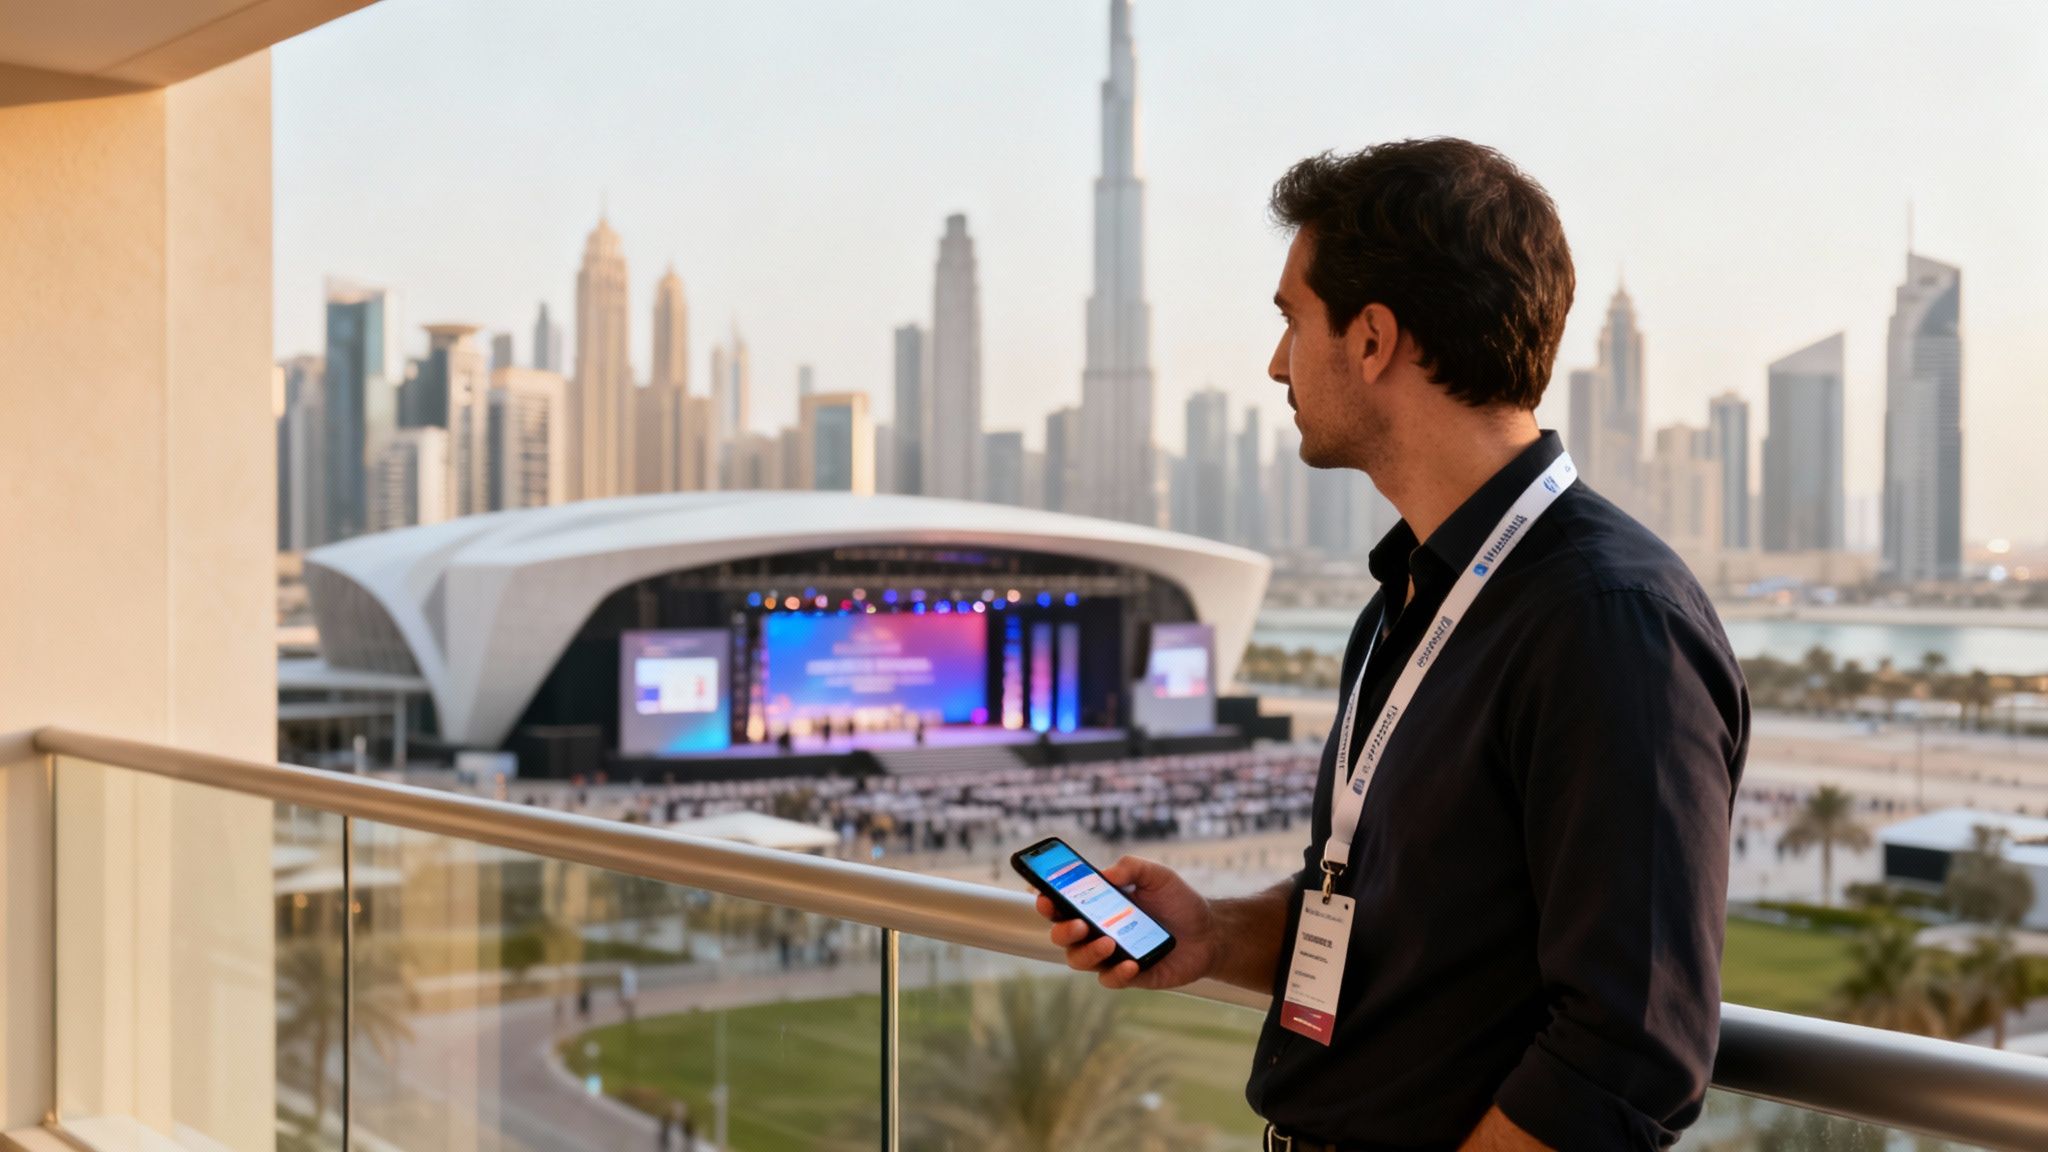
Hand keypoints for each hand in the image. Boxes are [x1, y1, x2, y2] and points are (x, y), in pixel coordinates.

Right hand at [1035, 855, 1219, 990]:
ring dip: (1087, 953)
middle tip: (1080, 924)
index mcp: (1096, 905)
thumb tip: (1104, 873)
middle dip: (1063, 930)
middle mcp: (1097, 931)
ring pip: (1078, 961)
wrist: (1209, 932)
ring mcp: (1110, 955)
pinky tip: (1132, 963)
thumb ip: (1130, 867)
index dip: (1045, 901)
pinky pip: (1110, 980)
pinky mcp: (1128, 976)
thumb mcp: (1156, 875)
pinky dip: (1117, 973)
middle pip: (1062, 935)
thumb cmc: (1177, 901)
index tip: (1043, 896)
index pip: (1061, 904)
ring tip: (1108, 942)